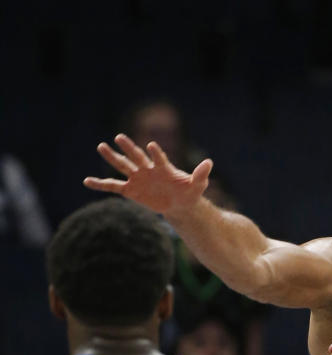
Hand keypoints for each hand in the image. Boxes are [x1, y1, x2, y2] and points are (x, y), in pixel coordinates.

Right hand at [83, 134, 211, 215]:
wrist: (180, 204)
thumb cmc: (189, 192)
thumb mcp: (197, 185)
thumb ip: (201, 174)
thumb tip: (209, 162)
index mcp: (163, 167)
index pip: (159, 158)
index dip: (156, 153)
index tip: (152, 146)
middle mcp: (148, 169)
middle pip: (136, 157)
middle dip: (129, 148)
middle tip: (119, 137)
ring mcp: (138, 179)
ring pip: (123, 166)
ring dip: (112, 157)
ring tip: (101, 146)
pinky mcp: (131, 190)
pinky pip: (113, 186)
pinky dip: (100, 185)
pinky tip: (87, 182)